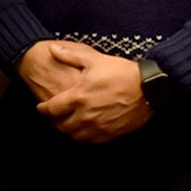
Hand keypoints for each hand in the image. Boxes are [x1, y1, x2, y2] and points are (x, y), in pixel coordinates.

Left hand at [27, 41, 151, 142]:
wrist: (149, 87)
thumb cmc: (121, 72)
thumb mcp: (93, 59)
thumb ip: (70, 55)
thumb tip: (52, 49)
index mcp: (78, 97)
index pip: (51, 109)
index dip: (43, 109)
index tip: (41, 107)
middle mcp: (86, 115)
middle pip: (61, 126)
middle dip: (54, 122)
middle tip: (53, 117)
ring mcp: (100, 126)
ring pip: (76, 136)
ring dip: (69, 131)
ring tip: (68, 124)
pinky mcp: (113, 133)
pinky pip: (94, 141)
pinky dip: (86, 137)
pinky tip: (86, 130)